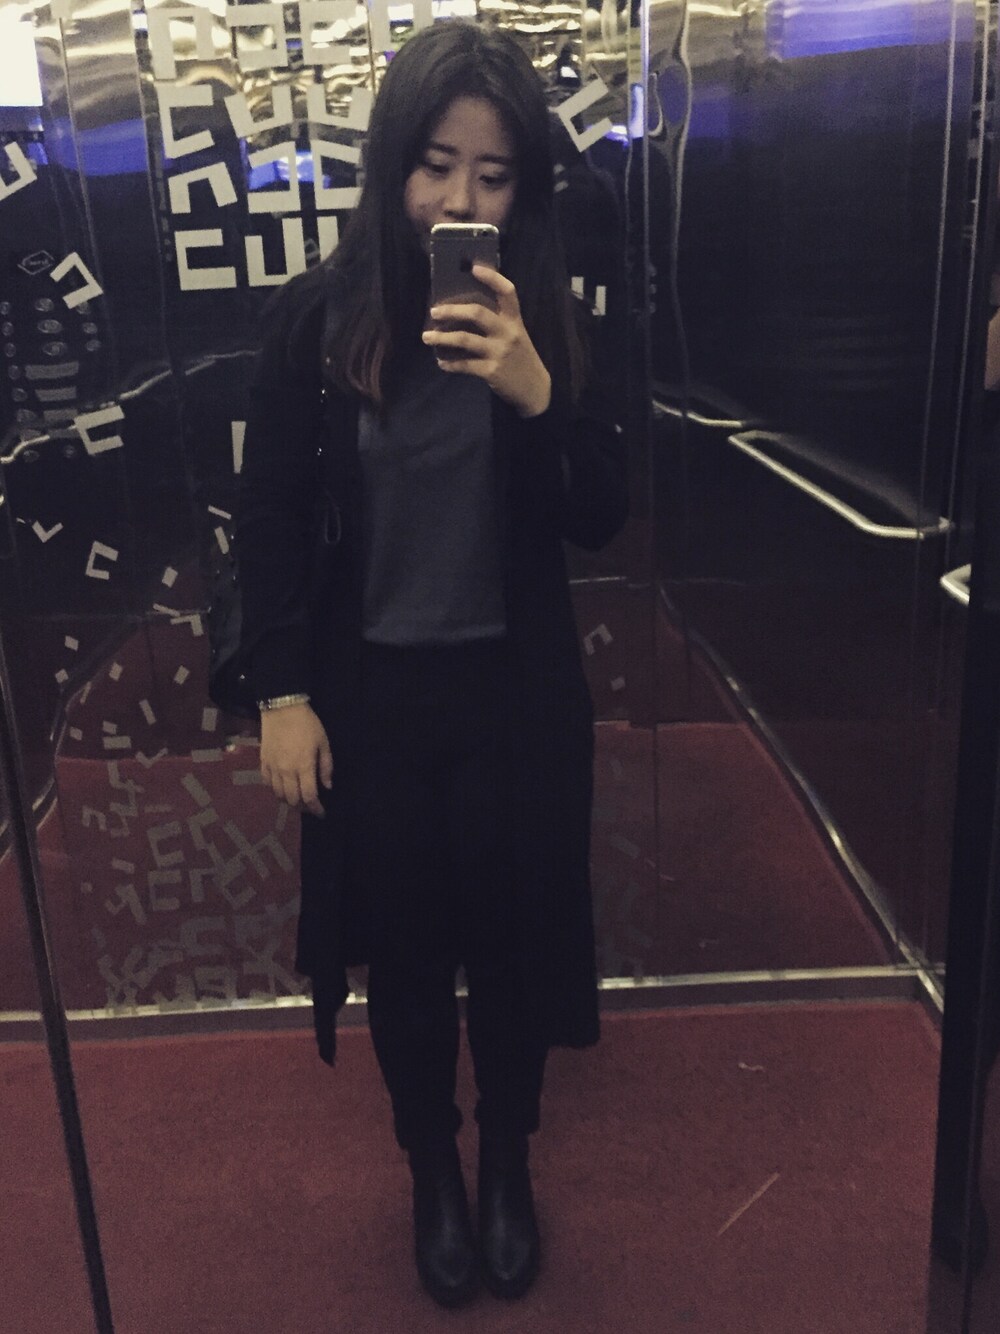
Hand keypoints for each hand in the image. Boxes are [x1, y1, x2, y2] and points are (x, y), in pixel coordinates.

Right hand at [259, 704, 332, 816]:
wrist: (282, 708)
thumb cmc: (307, 724)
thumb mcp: (323, 743)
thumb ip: (326, 766)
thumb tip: (327, 786)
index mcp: (304, 766)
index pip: (309, 796)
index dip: (316, 809)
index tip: (321, 813)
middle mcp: (287, 771)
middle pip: (293, 800)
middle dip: (303, 807)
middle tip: (310, 806)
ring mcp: (273, 767)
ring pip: (278, 794)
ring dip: (288, 801)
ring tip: (296, 799)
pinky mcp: (263, 762)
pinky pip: (267, 783)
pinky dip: (274, 790)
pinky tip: (282, 788)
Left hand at [422, 264, 551, 417]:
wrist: (535, 389)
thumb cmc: (521, 358)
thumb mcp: (516, 335)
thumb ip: (498, 322)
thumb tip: (464, 311)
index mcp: (515, 320)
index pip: (507, 292)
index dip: (492, 278)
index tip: (473, 268)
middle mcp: (508, 333)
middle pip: (477, 313)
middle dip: (452, 310)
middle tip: (434, 311)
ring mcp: (499, 352)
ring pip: (465, 339)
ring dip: (442, 337)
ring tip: (426, 337)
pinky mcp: (492, 371)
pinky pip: (465, 365)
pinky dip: (450, 364)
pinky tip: (441, 362)